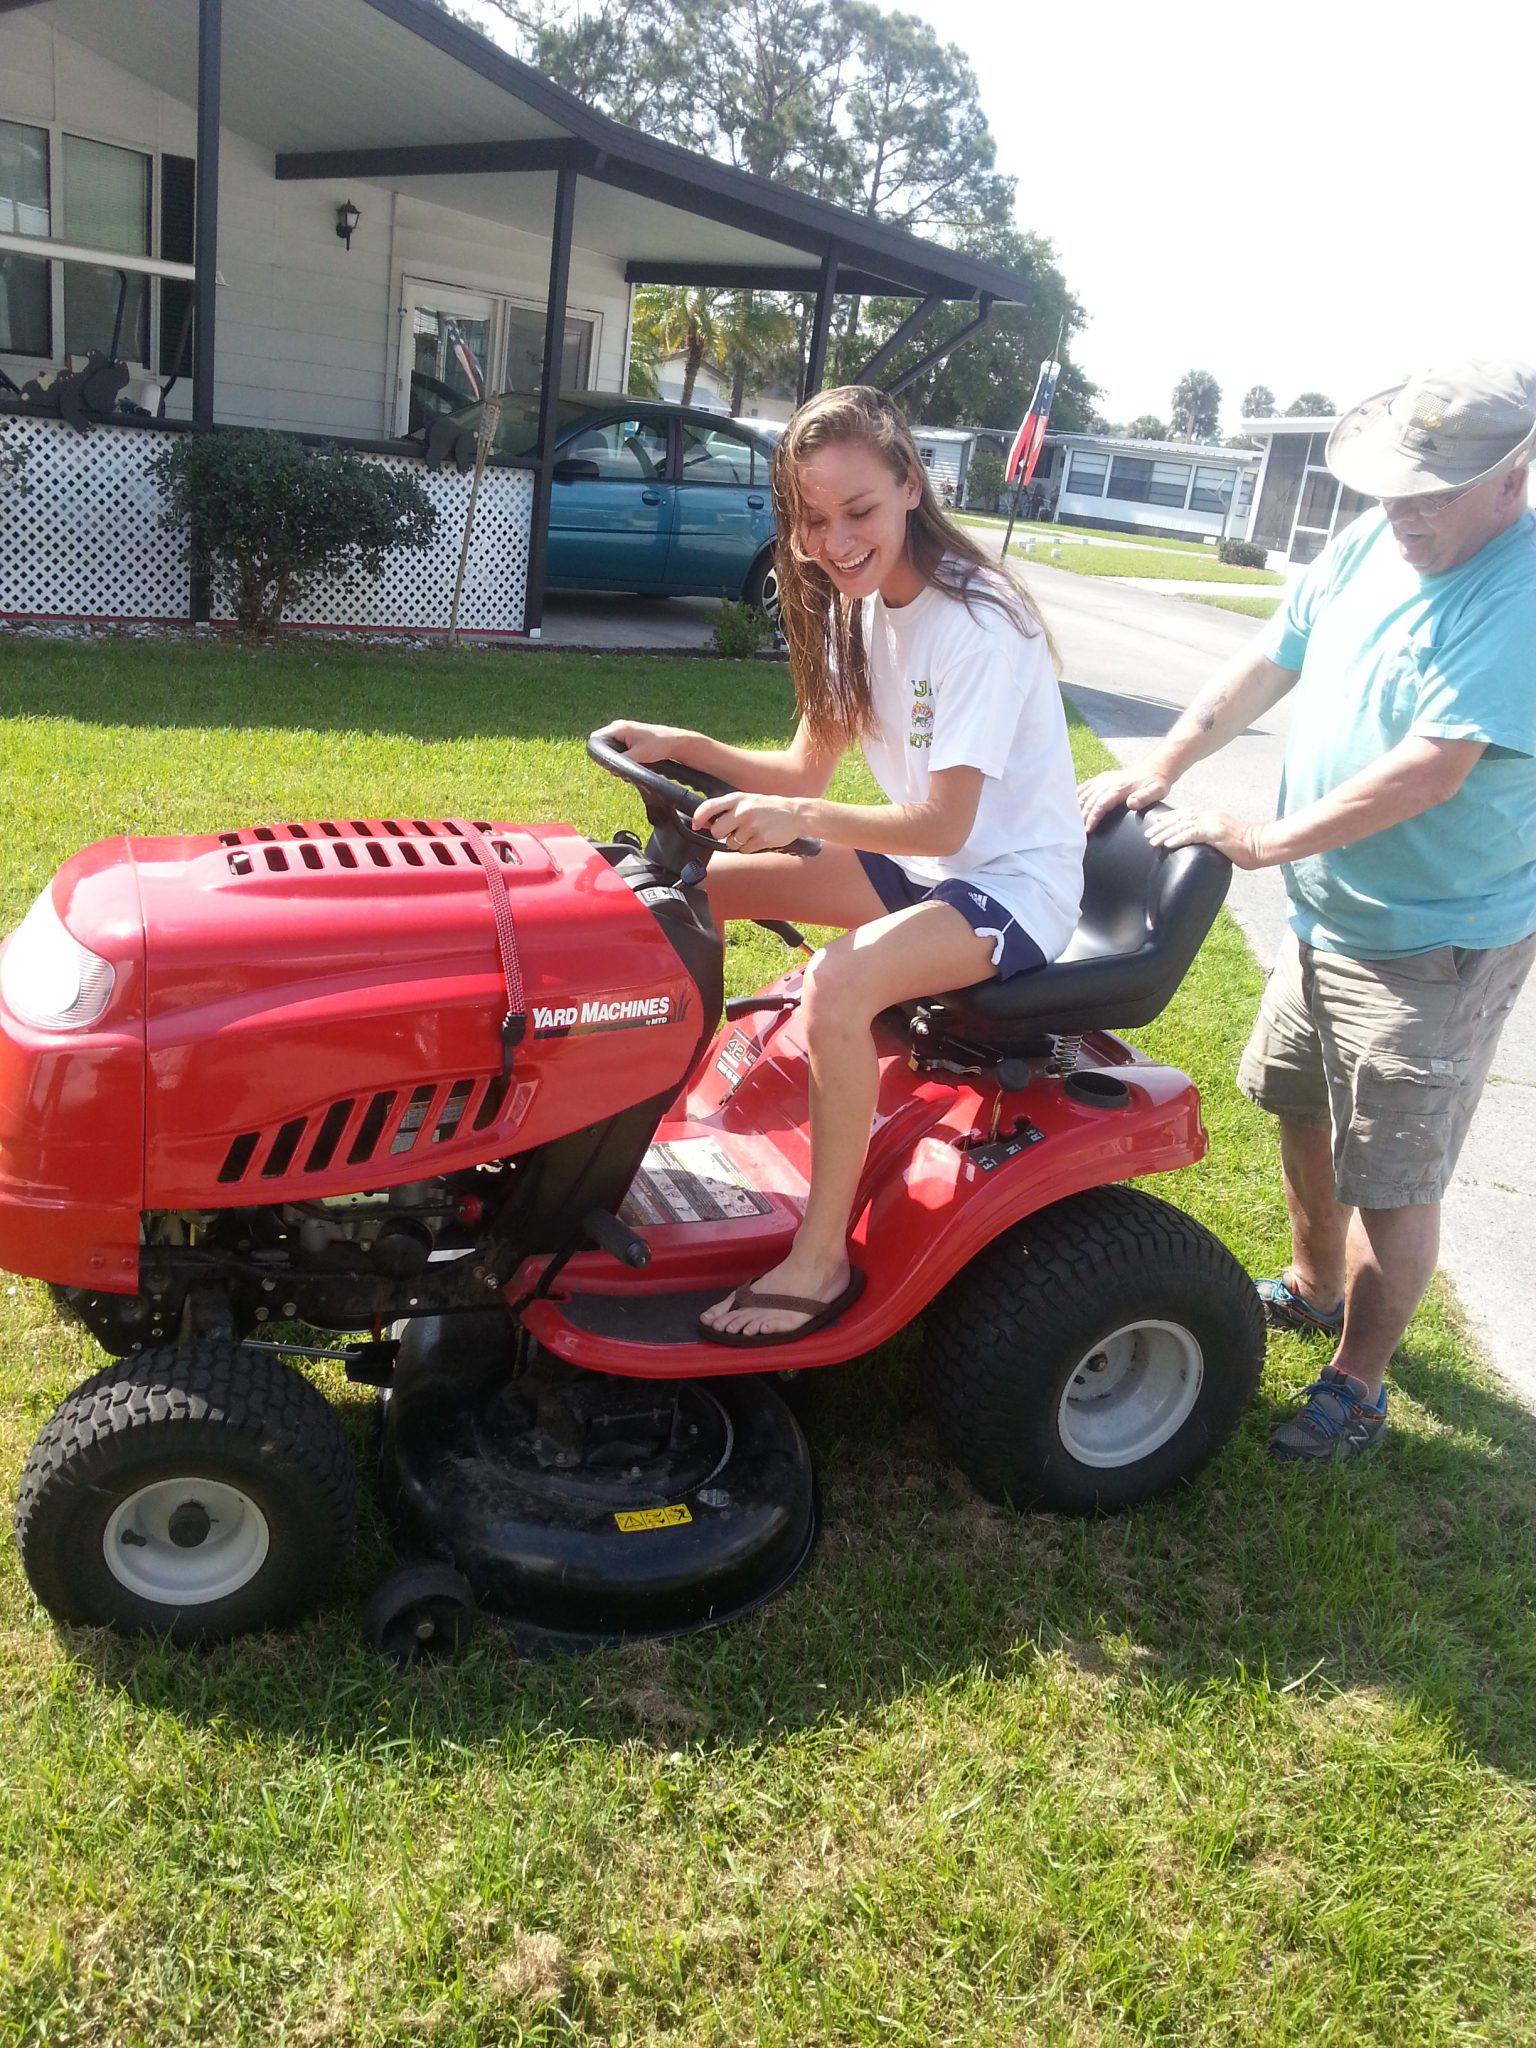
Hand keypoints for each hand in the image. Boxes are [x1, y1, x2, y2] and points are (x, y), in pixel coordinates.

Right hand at [593, 719, 698, 766]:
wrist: (674, 742)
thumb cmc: (659, 745)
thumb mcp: (638, 755)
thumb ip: (622, 760)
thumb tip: (610, 768)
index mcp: (618, 728)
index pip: (596, 739)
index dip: (598, 753)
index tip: (608, 764)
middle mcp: (618, 727)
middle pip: (602, 744)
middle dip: (608, 757)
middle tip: (620, 766)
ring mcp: (623, 732)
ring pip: (610, 748)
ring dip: (616, 758)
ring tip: (630, 763)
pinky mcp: (628, 738)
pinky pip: (617, 748)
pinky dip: (622, 756)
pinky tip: (632, 761)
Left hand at [693, 791, 804, 853]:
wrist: (796, 813)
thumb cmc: (769, 807)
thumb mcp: (747, 800)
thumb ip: (726, 808)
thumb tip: (703, 822)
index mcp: (738, 799)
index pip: (709, 807)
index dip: (698, 817)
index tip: (695, 824)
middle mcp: (743, 811)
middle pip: (716, 831)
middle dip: (721, 834)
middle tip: (733, 830)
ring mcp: (753, 826)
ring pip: (731, 843)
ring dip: (738, 842)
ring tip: (751, 832)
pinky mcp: (761, 839)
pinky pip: (745, 850)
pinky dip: (750, 847)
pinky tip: (759, 837)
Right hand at [1078, 765, 1171, 831]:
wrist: (1155, 769)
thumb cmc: (1156, 783)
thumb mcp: (1157, 791)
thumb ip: (1144, 797)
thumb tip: (1131, 804)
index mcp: (1119, 787)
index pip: (1101, 804)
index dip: (1093, 817)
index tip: (1087, 829)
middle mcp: (1108, 782)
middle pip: (1090, 801)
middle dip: (1082, 817)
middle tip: (1078, 833)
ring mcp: (1104, 779)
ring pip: (1085, 794)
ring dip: (1078, 808)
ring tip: (1072, 823)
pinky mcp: (1102, 779)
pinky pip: (1086, 786)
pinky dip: (1077, 795)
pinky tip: (1071, 804)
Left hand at [1142, 804, 1269, 869]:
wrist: (1262, 846)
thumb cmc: (1244, 847)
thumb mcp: (1222, 838)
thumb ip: (1208, 837)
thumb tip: (1196, 845)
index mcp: (1211, 816)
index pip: (1185, 814)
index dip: (1168, 819)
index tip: (1154, 825)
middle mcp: (1210, 816)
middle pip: (1180, 818)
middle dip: (1161, 826)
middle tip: (1147, 833)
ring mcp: (1213, 823)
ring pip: (1183, 826)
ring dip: (1165, 833)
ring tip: (1151, 841)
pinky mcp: (1217, 833)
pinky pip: (1193, 834)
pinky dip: (1178, 838)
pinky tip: (1167, 844)